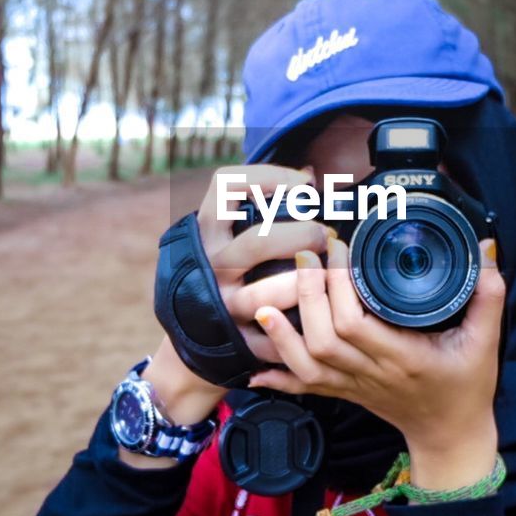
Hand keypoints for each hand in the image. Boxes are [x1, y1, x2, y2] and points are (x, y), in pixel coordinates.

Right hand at [193, 163, 331, 365]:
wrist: (189, 339)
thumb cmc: (221, 272)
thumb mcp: (226, 235)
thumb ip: (261, 205)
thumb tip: (309, 175)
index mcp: (206, 233)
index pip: (226, 186)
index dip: (268, 176)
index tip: (304, 184)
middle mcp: (211, 266)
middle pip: (258, 242)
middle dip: (303, 235)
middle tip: (325, 235)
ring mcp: (224, 305)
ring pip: (270, 294)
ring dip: (306, 282)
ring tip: (326, 273)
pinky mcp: (239, 340)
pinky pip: (278, 336)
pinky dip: (302, 328)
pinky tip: (320, 314)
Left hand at [247, 236, 505, 488]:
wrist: (452, 436)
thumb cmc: (467, 387)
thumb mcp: (485, 343)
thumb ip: (488, 297)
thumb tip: (487, 250)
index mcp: (404, 358)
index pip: (357, 324)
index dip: (339, 287)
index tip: (338, 250)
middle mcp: (373, 373)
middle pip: (324, 339)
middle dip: (307, 296)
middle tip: (305, 256)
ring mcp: (355, 387)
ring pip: (307, 365)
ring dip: (282, 335)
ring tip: (264, 302)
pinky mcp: (345, 394)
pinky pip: (305, 389)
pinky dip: (278, 378)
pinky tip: (255, 368)